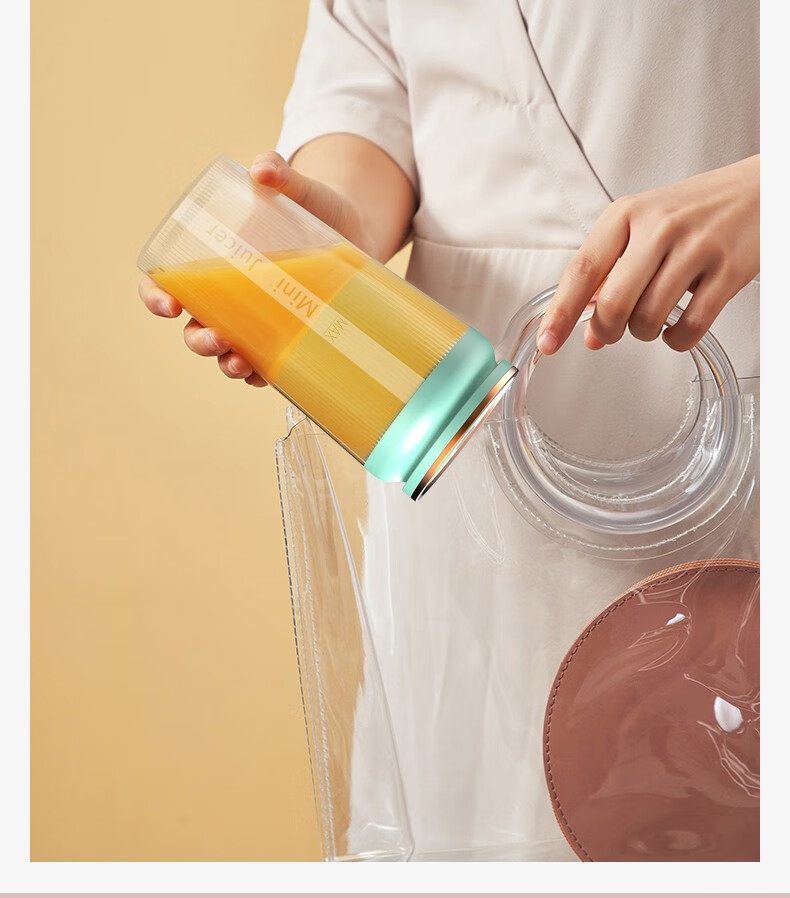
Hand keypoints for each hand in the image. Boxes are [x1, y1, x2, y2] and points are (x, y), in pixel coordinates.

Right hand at [138, 151, 368, 386]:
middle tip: (218, 339)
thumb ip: (281, 176)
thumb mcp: (301, 190)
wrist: (359, 228)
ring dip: (227, 364)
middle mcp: (228, 297)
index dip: (155, 296)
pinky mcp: (287, 337)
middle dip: (199, 340)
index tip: (168, 305)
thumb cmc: (318, 207)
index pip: (166, 282)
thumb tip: (262, 168)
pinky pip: (266, 366)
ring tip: (241, 364)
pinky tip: (267, 377)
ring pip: (227, 352)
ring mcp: (257, 321)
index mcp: (214, 260)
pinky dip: (261, 376)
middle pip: (195, 327)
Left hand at [537, 155, 758, 354]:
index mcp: (627, 214)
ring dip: (644, 333)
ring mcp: (696, 248)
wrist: (760, 190)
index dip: (561, 313)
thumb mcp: (642, 228)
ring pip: (649, 318)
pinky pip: (690, 327)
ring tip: (653, 319)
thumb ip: (611, 277)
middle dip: (607, 330)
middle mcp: (659, 227)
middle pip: (614, 302)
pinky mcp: (728, 270)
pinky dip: (677, 340)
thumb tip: (589, 334)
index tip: (547, 342)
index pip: (582, 270)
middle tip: (612, 332)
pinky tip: (677, 329)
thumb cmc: (694, 211)